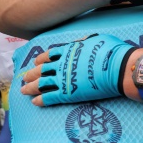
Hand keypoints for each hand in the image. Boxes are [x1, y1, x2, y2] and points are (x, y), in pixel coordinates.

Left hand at [21, 34, 135, 105]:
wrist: (118, 68)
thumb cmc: (113, 52)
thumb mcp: (98, 39)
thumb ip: (86, 41)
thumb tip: (82, 41)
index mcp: (69, 51)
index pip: (49, 55)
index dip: (41, 60)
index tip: (36, 63)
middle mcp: (62, 65)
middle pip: (41, 70)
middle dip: (31, 74)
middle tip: (25, 78)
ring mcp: (63, 79)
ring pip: (41, 84)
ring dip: (30, 88)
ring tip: (24, 91)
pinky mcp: (68, 94)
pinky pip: (50, 98)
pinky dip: (41, 100)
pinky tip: (35, 103)